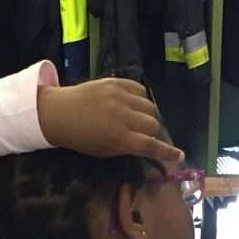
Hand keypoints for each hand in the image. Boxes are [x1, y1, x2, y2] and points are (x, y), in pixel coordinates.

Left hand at [38, 80, 183, 167]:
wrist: (58, 112)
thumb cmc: (80, 138)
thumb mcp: (104, 150)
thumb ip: (127, 148)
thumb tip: (147, 147)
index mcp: (119, 138)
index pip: (150, 145)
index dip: (167, 152)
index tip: (180, 155)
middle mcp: (123, 116)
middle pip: (154, 124)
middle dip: (154, 132)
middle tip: (146, 134)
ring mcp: (120, 97)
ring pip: (150, 106)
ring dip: (148, 115)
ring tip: (138, 118)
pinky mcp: (115, 82)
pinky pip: (140, 89)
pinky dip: (141, 98)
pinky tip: (133, 103)